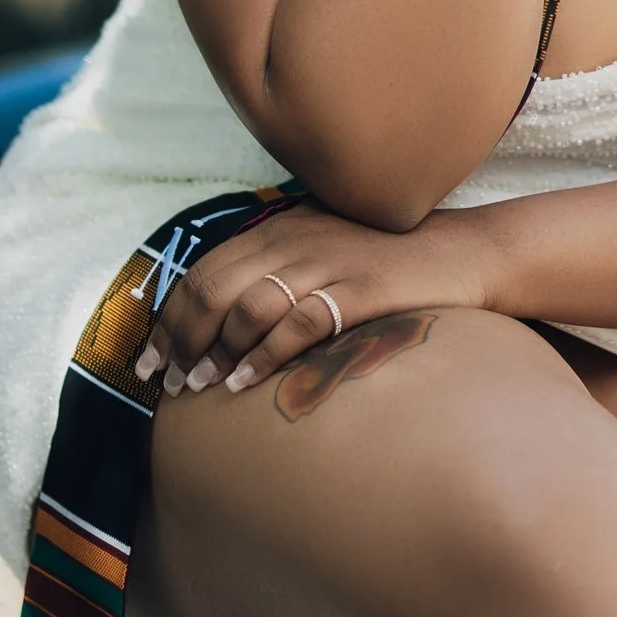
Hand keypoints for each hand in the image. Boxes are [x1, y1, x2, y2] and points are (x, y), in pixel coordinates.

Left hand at [138, 207, 494, 398]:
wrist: (464, 253)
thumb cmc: (387, 264)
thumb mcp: (324, 252)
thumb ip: (278, 272)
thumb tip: (220, 324)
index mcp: (280, 228)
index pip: (205, 270)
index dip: (171, 317)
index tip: (152, 359)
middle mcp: (296, 239)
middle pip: (214, 287)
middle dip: (182, 338)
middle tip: (170, 383)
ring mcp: (328, 262)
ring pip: (248, 303)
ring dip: (215, 350)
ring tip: (200, 387)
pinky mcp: (360, 289)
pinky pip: (299, 322)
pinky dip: (264, 354)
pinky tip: (245, 382)